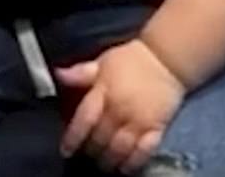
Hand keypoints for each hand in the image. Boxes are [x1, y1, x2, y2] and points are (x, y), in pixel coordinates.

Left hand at [56, 39, 184, 173]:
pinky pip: (143, 152)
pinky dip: (133, 163)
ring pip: (119, 149)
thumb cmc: (131, 60)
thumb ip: (81, 72)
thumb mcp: (104, 62)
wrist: (166, 58)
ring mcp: (139, 120)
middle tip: (86, 155)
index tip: (66, 150)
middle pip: (100, 138)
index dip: (73, 137)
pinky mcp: (156, 128)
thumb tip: (58, 74)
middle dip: (91, 150)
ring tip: (103, 164)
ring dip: (109, 160)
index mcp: (105, 91)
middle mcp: (120, 108)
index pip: (85, 119)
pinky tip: (125, 167)